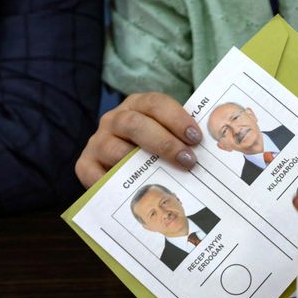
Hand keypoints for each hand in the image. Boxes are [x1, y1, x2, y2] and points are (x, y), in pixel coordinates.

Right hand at [75, 92, 202, 187]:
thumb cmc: (153, 151)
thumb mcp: (166, 138)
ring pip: (117, 149)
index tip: (195, 138)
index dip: (176, 119)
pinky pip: (95, 175)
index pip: (155, 104)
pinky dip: (116, 185)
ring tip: (166, 179)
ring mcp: (98, 142)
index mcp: (137, 106)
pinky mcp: (85, 165)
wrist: (117, 166)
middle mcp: (114, 120)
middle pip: (135, 124)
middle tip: (188, 161)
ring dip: (144, 164)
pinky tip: (137, 194)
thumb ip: (182, 139)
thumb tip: (212, 154)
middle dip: (165, 143)